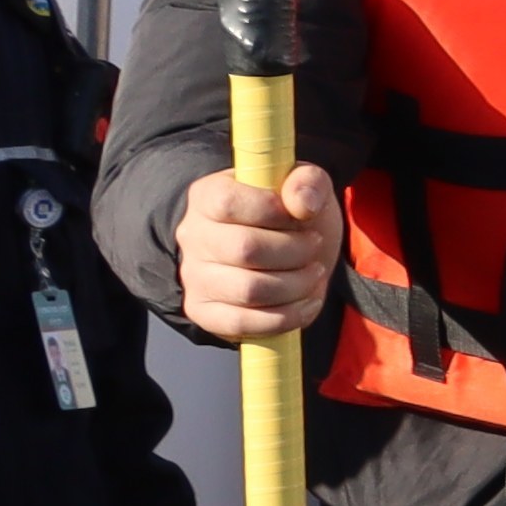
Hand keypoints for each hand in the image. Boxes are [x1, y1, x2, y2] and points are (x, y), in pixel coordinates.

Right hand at [176, 164, 339, 344]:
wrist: (283, 253)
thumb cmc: (291, 216)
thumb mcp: (305, 186)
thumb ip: (307, 181)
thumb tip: (302, 204)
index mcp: (207, 195)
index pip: (228, 203)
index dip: (273, 211)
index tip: (300, 216)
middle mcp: (192, 236)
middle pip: (245, 249)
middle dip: (295, 251)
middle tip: (314, 246)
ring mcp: (193, 277)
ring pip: (248, 289)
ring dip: (296, 284)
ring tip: (314, 272)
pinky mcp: (202, 311)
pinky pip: (241, 324)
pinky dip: (286, 317)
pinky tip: (308, 302)